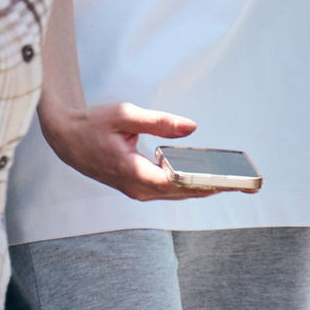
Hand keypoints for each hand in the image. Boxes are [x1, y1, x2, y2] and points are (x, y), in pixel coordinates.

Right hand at [37, 98, 219, 200]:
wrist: (67, 139)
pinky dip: (187, 187)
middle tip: (242, 185)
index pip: (172, 183)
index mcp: (131, 171)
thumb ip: (159, 122)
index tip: (224, 181)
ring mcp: (136, 191)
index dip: (200, 184)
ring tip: (231, 183)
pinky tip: (205, 179)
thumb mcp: (125, 115)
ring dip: (201, 189)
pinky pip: (168, 191)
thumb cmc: (94, 125)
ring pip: (175, 195)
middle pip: (180, 193)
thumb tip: (191, 127)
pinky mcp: (137, 188)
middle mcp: (136, 188)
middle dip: (211, 189)